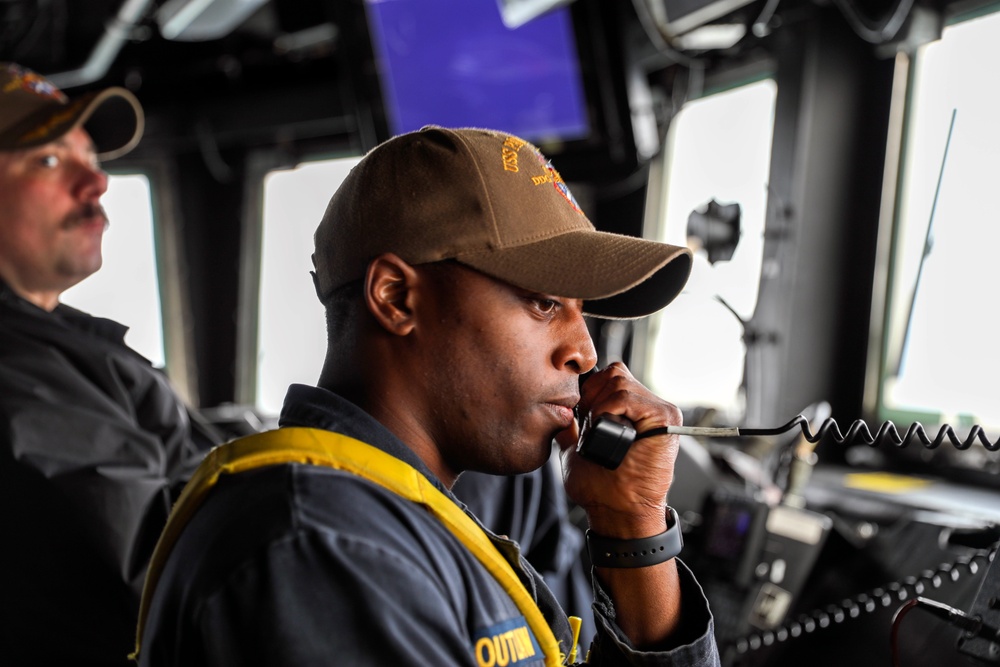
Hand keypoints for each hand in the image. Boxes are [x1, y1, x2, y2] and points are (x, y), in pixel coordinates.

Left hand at [555, 362, 681, 538]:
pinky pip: (629, 395)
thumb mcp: (576, 450)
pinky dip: (611, 409)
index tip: (581, 417)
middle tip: (590, 426)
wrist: (619, 511)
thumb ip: (571, 428)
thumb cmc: (601, 489)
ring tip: (601, 433)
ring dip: (600, 406)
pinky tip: (607, 429)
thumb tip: (557, 409)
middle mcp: (648, 406)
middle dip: (592, 396)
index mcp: (631, 411)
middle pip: (614, 373)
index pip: (609, 376)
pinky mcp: (666, 417)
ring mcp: (660, 410)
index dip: (589, 391)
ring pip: (619, 381)